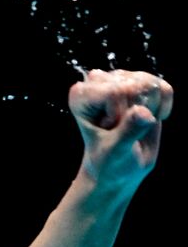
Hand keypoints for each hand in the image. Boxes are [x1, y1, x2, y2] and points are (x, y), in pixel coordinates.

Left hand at [69, 69, 172, 192]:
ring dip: (151, 110)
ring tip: (135, 124)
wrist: (120, 166)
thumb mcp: (116, 150)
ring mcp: (122, 80)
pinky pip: (165, 89)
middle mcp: (98, 82)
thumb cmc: (109, 160)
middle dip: (137, 112)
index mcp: (81, 95)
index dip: (120, 115)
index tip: (110, 129)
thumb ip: (128, 131)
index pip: (114, 92)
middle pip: (135, 85)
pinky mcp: (143, 84)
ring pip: (151, 85)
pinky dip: (164, 107)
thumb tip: (145, 113)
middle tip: (123, 128)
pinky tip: (151, 119)